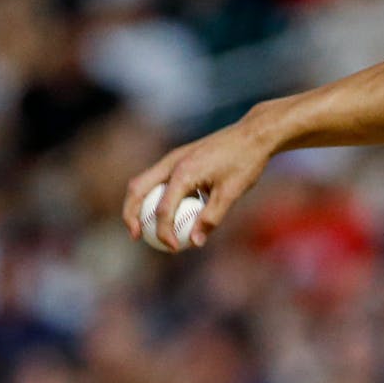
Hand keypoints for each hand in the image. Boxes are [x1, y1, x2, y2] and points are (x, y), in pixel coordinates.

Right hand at [122, 118, 271, 249]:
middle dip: (130, 214)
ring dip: (137, 203)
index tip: (173, 248)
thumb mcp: (231, 193)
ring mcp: (172, 158)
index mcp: (184, 172)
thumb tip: (195, 242)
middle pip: (137, 190)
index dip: (164, 232)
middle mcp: (172, 162)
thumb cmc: (245, 162)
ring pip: (142, 181)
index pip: (164, 209)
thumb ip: (211, 217)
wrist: (252, 135)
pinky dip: (151, 194)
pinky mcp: (178, 157)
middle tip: (135, 236)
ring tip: (140, 226)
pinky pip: (156, 178)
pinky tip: (161, 211)